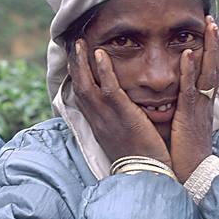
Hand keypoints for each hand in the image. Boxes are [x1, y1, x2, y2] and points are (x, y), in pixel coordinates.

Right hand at [69, 39, 170, 164]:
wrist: (146, 176)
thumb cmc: (140, 160)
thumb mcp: (123, 140)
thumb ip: (119, 123)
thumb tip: (120, 113)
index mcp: (98, 125)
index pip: (81, 96)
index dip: (76, 77)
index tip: (74, 60)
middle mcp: (97, 120)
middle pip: (79, 87)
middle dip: (74, 64)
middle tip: (72, 44)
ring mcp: (107, 117)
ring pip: (88, 84)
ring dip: (82, 61)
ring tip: (80, 42)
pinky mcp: (122, 115)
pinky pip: (109, 88)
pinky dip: (103, 70)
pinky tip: (100, 53)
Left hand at [170, 16, 218, 181]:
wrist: (187, 176)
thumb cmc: (179, 155)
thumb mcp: (181, 127)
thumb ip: (177, 110)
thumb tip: (167, 100)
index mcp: (199, 105)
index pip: (206, 72)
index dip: (209, 51)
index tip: (207, 31)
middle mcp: (203, 103)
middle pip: (212, 66)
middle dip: (214, 42)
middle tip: (212, 20)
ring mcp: (199, 108)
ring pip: (207, 72)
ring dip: (209, 48)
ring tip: (210, 26)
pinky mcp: (190, 116)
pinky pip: (191, 89)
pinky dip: (190, 70)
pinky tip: (188, 53)